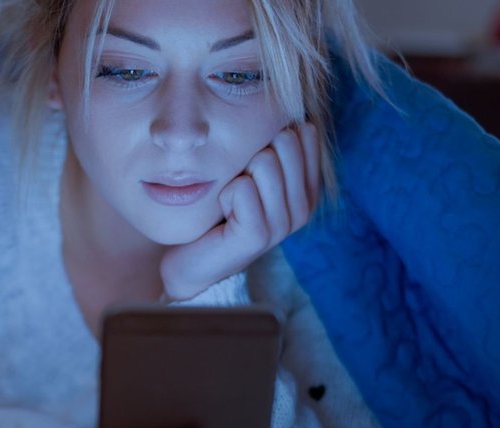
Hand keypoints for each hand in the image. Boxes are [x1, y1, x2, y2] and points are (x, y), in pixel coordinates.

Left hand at [160, 123, 321, 300]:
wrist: (191, 258)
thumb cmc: (219, 207)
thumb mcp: (248, 168)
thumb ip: (271, 140)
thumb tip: (282, 98)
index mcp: (308, 186)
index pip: (305, 131)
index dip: (268, 137)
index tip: (252, 165)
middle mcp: (305, 206)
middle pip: (285, 141)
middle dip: (251, 154)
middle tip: (239, 186)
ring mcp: (285, 224)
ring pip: (264, 162)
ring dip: (236, 176)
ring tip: (231, 202)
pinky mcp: (259, 237)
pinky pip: (242, 188)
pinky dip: (224, 195)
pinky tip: (224, 214)